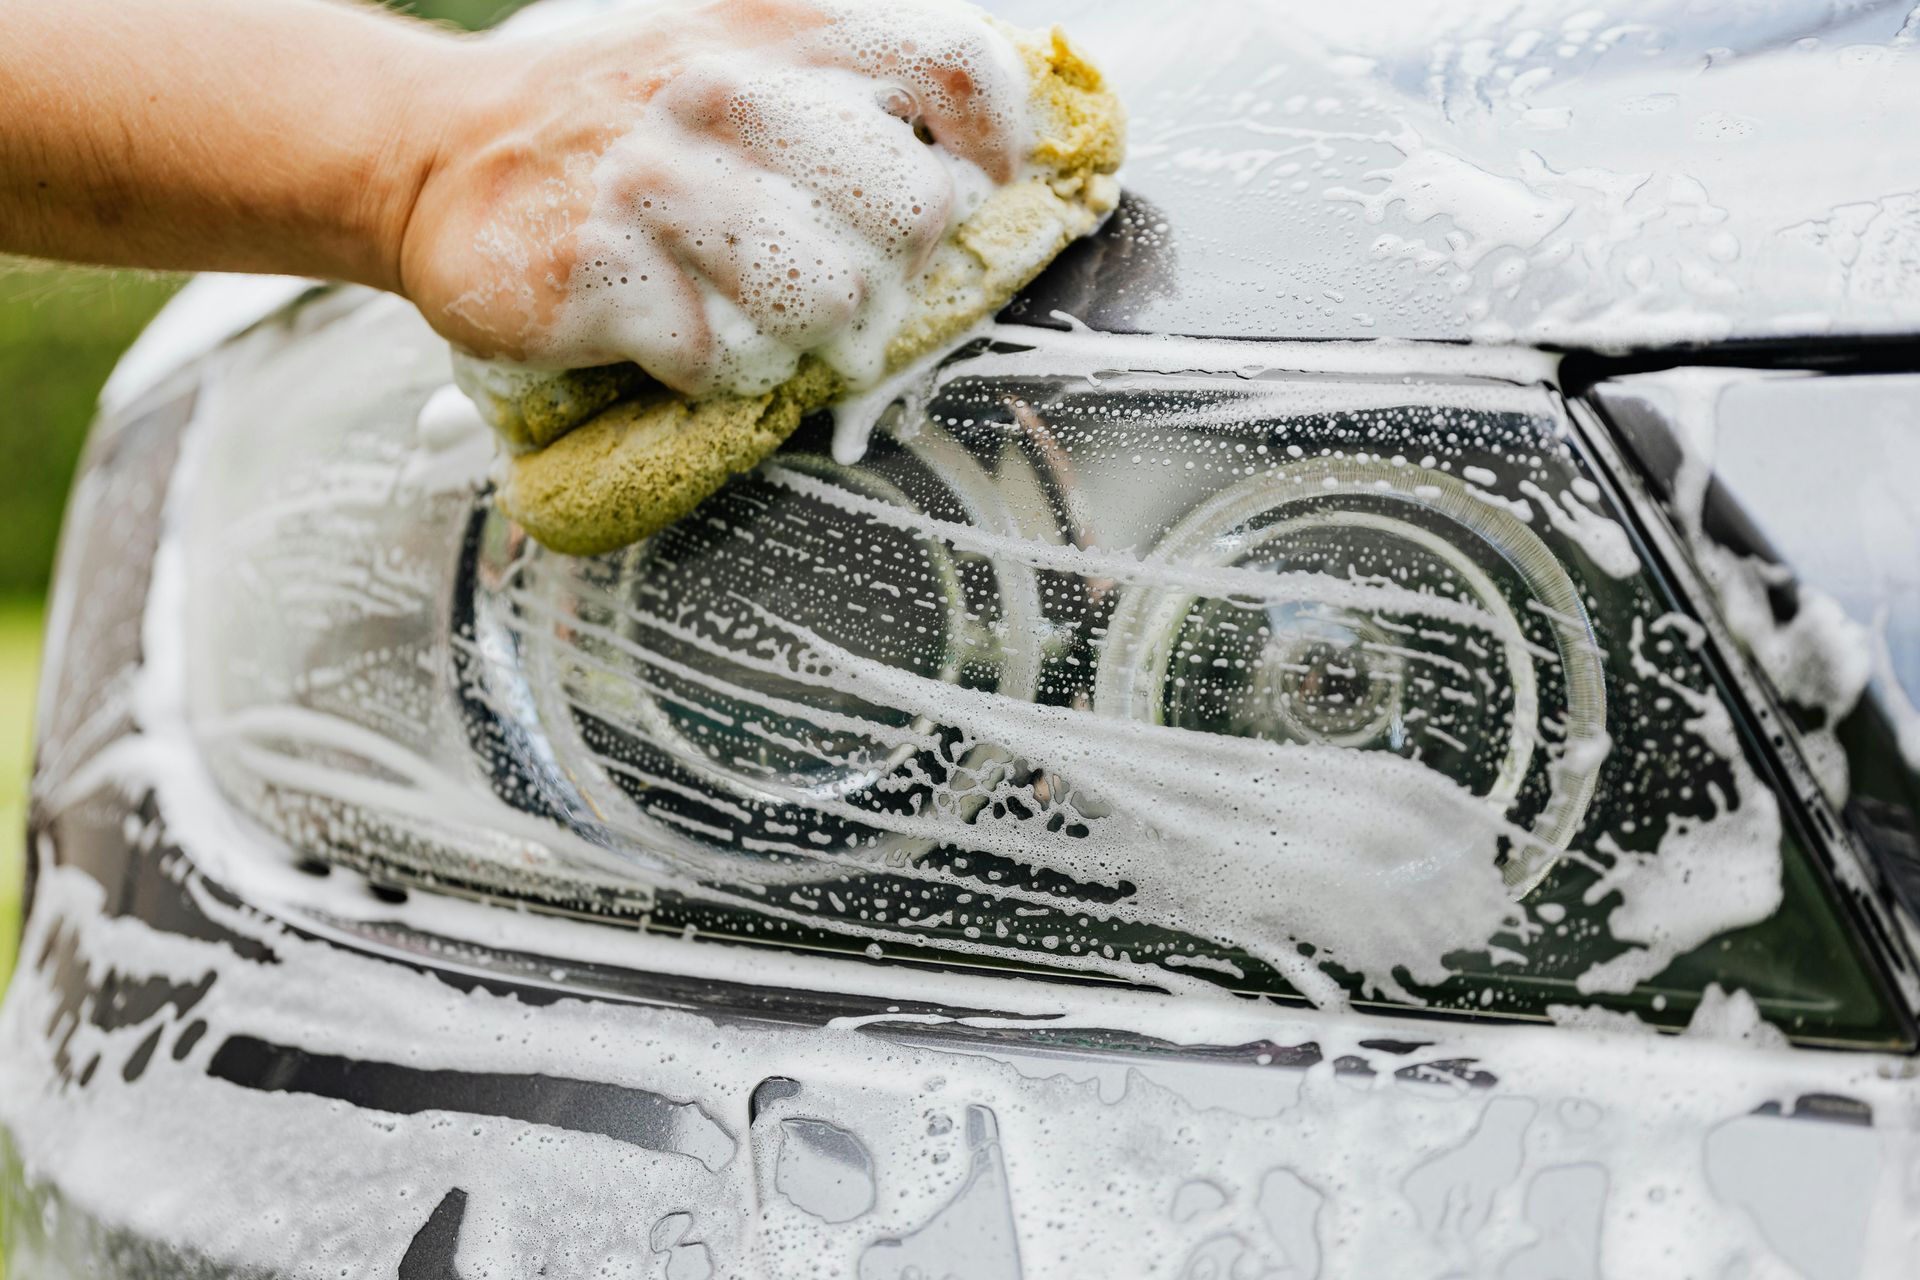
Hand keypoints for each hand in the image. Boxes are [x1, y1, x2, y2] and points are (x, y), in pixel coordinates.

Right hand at [401, 0, 1030, 396]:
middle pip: (912, 208)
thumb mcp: (738, 54)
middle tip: (829, 266)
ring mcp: (654, 180)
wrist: (439, 155)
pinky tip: (664, 321)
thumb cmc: (621, 120)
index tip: (979, 184)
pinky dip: (705, 362)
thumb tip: (979, 172)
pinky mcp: (596, 272)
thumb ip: (855, 90)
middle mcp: (721, 87)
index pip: (955, 61)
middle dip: (890, 261)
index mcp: (777, 24)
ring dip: (798, 324)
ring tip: (742, 301)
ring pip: (829, 298)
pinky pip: (724, 358)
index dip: (995, 141)